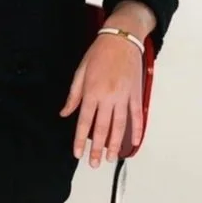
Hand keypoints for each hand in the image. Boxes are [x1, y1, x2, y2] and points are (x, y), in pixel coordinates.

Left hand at [59, 36, 143, 165]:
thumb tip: (65, 113)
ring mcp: (123, 97)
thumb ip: (73, 95)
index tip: (78, 153)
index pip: (84, 122)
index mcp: (91, 92)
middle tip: (94, 163)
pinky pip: (137, 115)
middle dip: (97, 148)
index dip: (80, 140)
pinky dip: (137, 130)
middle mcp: (108, 98)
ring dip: (114, 144)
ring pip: (119, 126)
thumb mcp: (80, 72)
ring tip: (109, 158)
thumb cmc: (99, 53)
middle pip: (102, 128)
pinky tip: (132, 142)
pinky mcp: (135, 94)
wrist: (121, 38)